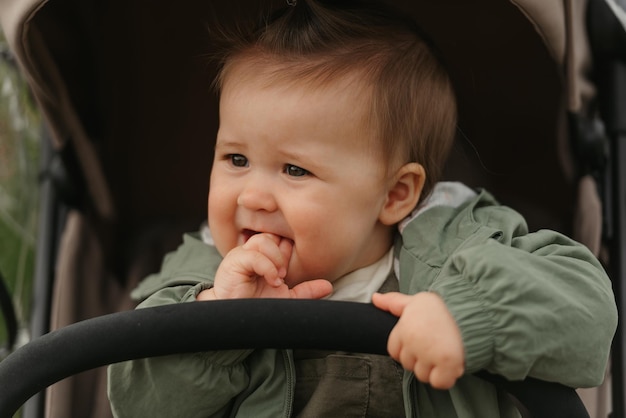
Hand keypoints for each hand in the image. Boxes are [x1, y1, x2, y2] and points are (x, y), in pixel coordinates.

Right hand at [197, 233, 331, 299]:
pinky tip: (272, 280)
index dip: (291, 249)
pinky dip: (267, 267)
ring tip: (279, 278)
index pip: (283, 239)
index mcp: (267, 256)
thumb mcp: (287, 299)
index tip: (294, 267)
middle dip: (284, 252)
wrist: (236, 320)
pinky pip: (253, 254)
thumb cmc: (257, 307)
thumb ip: (306, 291)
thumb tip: (328, 286)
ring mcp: (243, 254)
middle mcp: (255, 251)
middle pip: (274, 234)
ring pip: (264, 240)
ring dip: (276, 259)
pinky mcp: (234, 261)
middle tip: (287, 273)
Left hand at [372, 291, 464, 388]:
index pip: (394, 352)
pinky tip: (451, 364)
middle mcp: (413, 342)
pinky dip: (446, 378)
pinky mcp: (447, 363)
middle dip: (421, 360)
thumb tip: (374, 298)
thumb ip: (394, 302)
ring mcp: (429, 354)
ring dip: (434, 369)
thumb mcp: (416, 300)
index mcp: (403, 328)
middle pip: (409, 365)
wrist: (471, 308)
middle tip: (436, 346)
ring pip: (422, 375)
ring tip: (445, 352)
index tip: (421, 343)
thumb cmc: (443, 305)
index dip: (408, 350)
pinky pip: (439, 382)